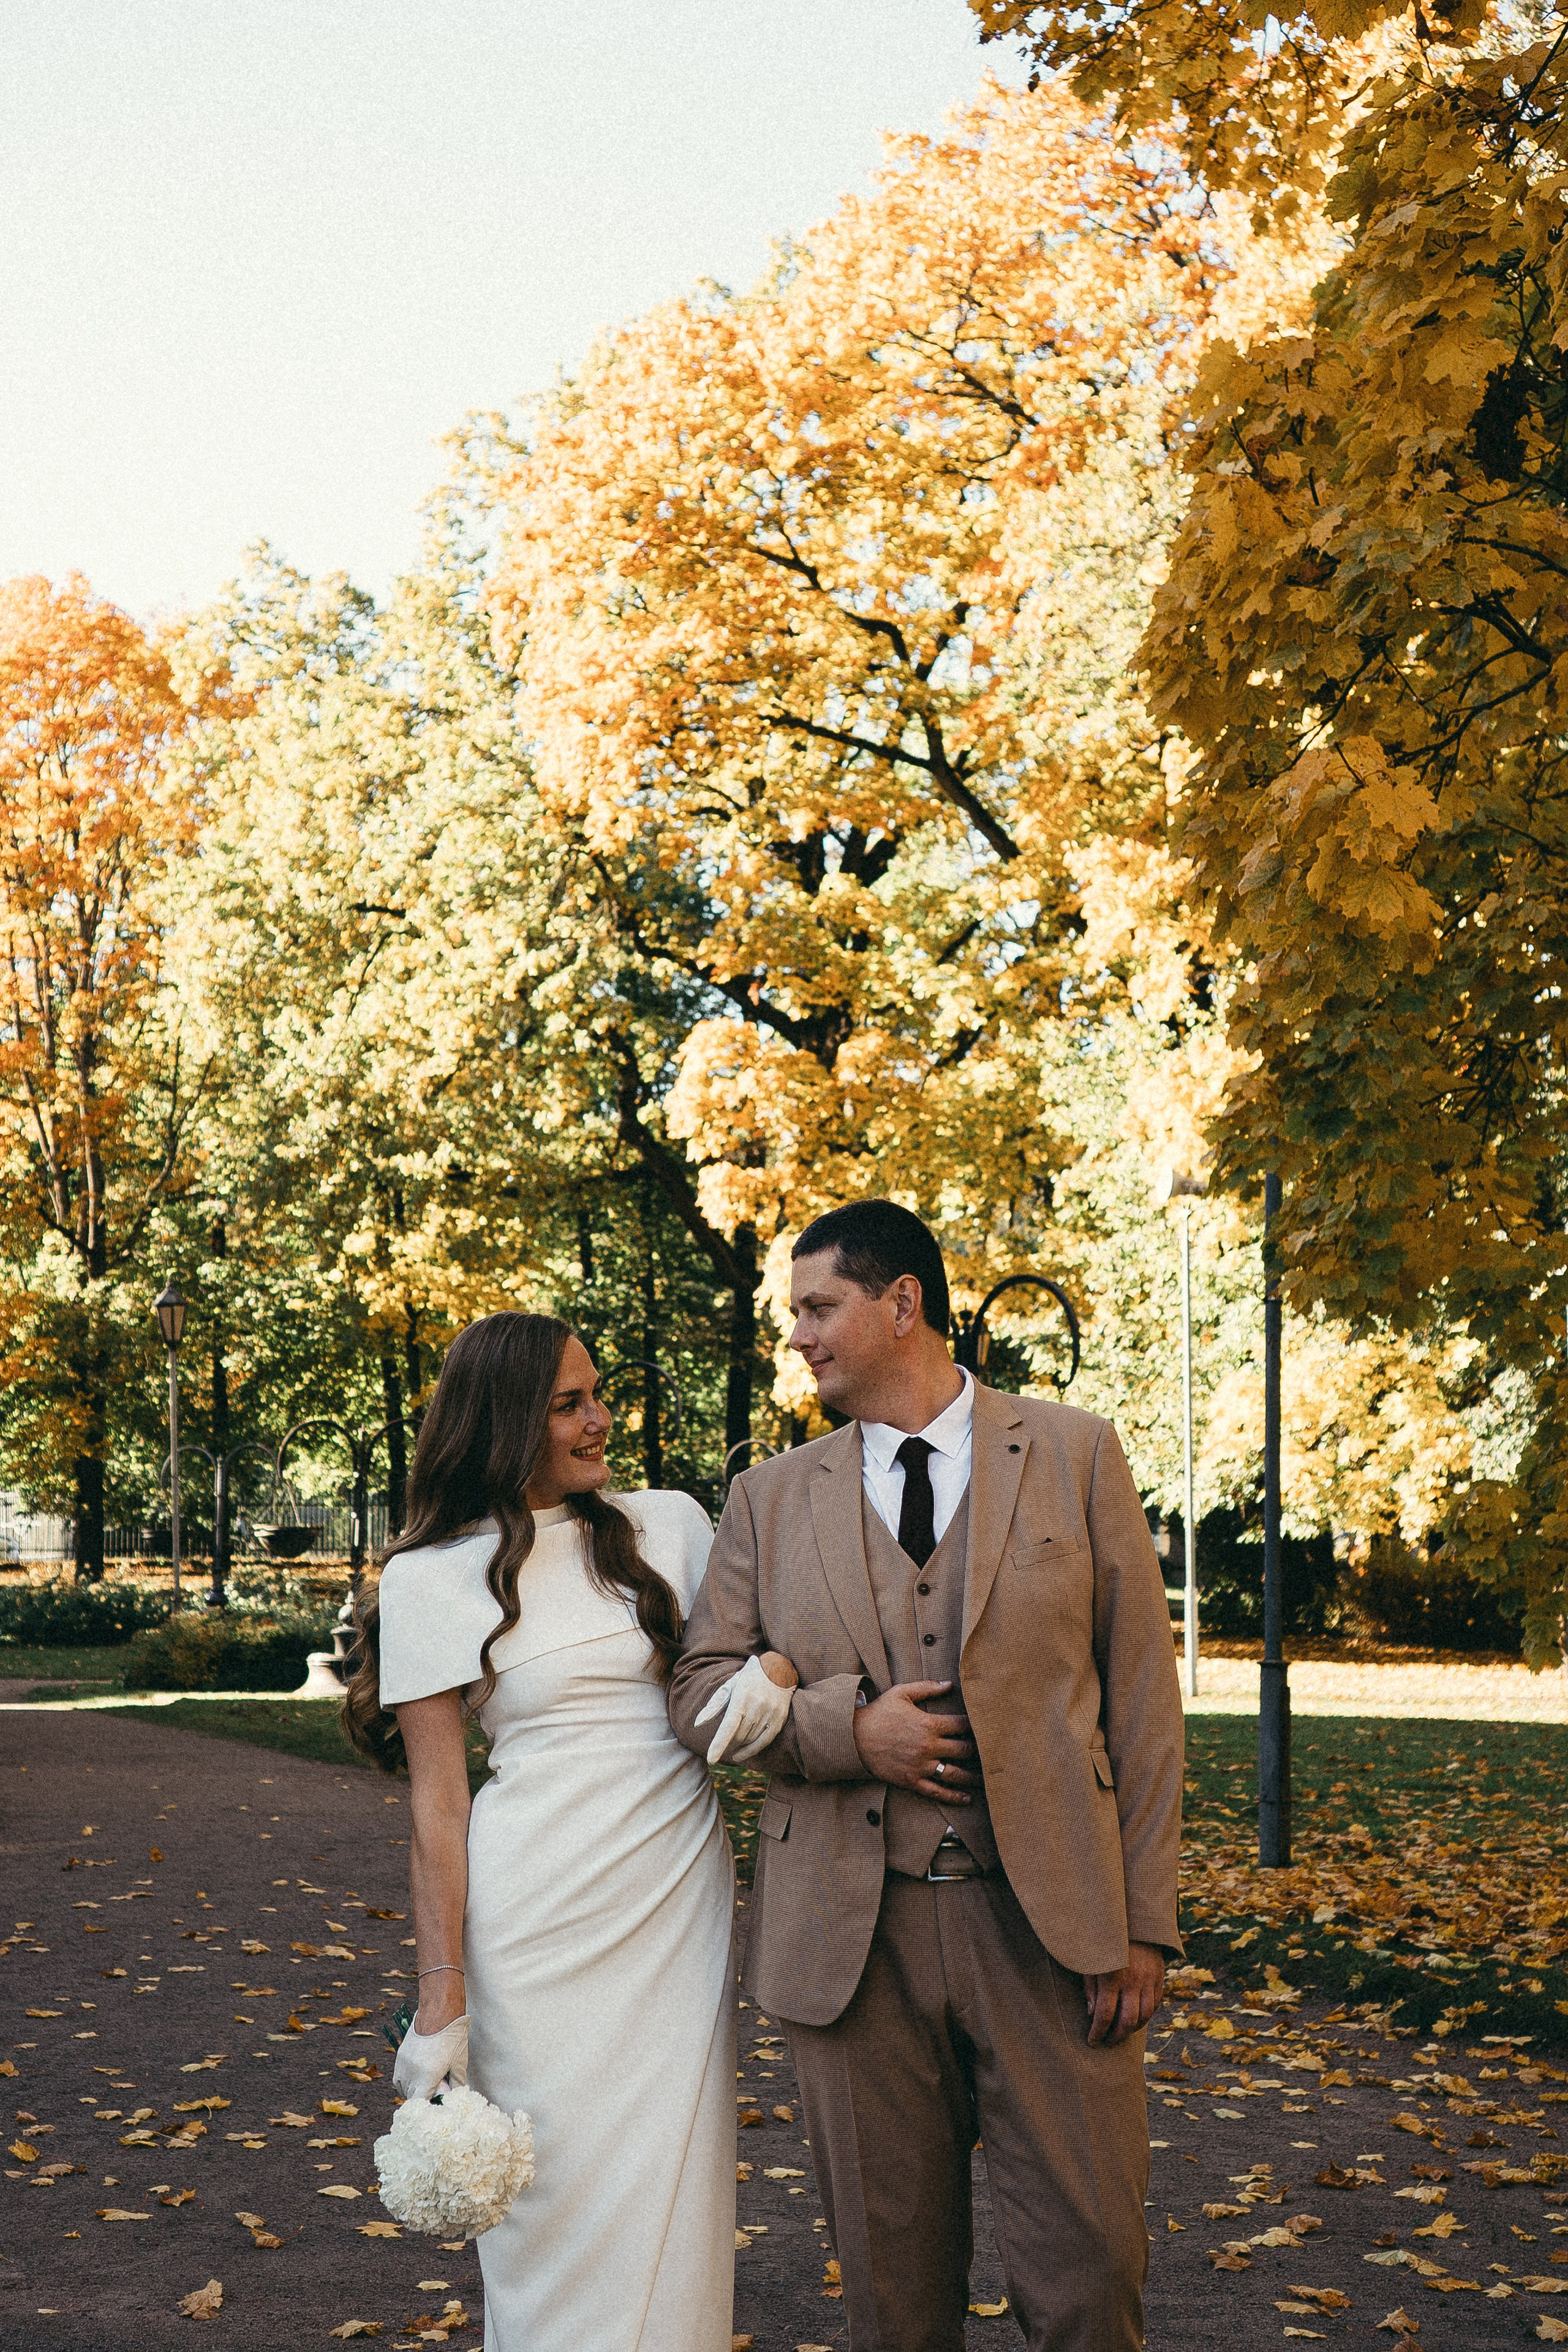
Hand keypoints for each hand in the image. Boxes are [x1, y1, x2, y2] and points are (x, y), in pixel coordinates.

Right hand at [393, 2010, 469, 2099]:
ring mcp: (403, 2066)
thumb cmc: (452, 2038)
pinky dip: (407, 2080)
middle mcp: (411, 2076)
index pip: (420, 2105)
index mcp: (426, 2080)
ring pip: (403, 2089)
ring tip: (427, 2080)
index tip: (436, 2104)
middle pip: (412, 2098)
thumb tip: (455, 2094)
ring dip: (413, 2089)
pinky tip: (418, 2074)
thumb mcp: (459, 2063)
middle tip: (436, 2089)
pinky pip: (399, 2077)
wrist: (438, 2014)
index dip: (427, 2107)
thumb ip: (457, 2083)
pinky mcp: (400, 2057)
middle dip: (423, 2097)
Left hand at [694, 1651, 798, 1763]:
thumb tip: (697, 1724)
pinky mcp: (779, 1719)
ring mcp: (770, 1713)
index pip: (729, 1726)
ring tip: (734, 1740)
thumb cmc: (749, 1678)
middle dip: (728, 1741)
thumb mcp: (730, 1686)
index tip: (711, 1759)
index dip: (719, 1744)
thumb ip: (714, 1705)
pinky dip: (751, 1751)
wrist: (779, 1669)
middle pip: (738, 1736)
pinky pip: (764, 1742)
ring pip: (749, 1740)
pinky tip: (740, 1756)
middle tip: (725, 1739)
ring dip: (738, 1744)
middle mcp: (757, 1706)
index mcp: (742, 1697)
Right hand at [851, 1680, 979, 1802]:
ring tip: (986, 1778)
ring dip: (974, 1777)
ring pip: (955, 1774)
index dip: (975, 1726)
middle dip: (979, 1750)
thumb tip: (949, 1684)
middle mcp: (928, 1746)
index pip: (962, 1725)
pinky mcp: (912, 1781)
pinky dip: (954, 1797)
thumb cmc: (878, 1713)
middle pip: (964, 1750)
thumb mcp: (901, 1693)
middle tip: (990, 1752)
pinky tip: (967, 1798)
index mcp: (929, 1724)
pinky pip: (938, 1792)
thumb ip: (927, 1688)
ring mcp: (921, 1766)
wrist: (853, 1738)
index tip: (984, 1727)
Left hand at [1083, 1942, 1165, 2046]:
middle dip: (1116, 2037)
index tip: (1092, 2042)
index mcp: (1111, 1976)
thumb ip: (1091, 1987)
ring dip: (1133, 2030)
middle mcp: (1132, 1981)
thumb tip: (1093, 2014)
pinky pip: (1155, 2004)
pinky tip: (1136, 2018)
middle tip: (1108, 2042)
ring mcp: (1148, 1979)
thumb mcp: (1090, 1960)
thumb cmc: (1104, 1941)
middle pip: (1127, 2021)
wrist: (1132, 1920)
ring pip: (1145, 2016)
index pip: (1105, 2015)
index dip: (1097, 2033)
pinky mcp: (1159, 1976)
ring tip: (1121, 2033)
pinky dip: (1146, 2015)